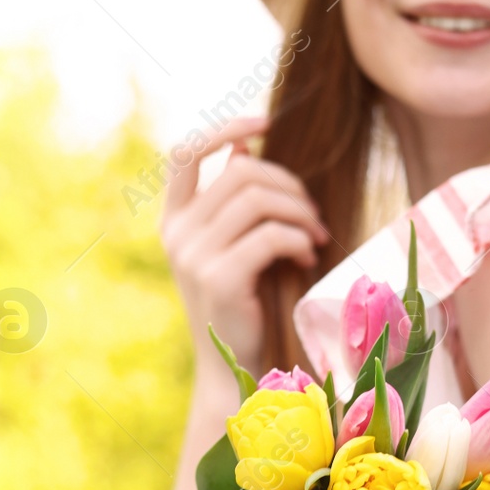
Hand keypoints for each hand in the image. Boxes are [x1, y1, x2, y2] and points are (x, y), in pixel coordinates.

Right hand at [160, 116, 328, 372]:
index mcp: (174, 222)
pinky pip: (271, 235)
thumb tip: (244, 144)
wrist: (234, 369)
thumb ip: (234, 200)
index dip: (224, 128)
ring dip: (300, 213)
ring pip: (258, 199)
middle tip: (313, 216)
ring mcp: (193, 257)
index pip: (185, 153)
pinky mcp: (219, 278)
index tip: (266, 121)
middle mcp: (177, 235)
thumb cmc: (245, 304)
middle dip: (288, 185)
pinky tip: (308, 259)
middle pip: (240, 173)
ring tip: (315, 238)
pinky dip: (299, 240)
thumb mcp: (234, 246)